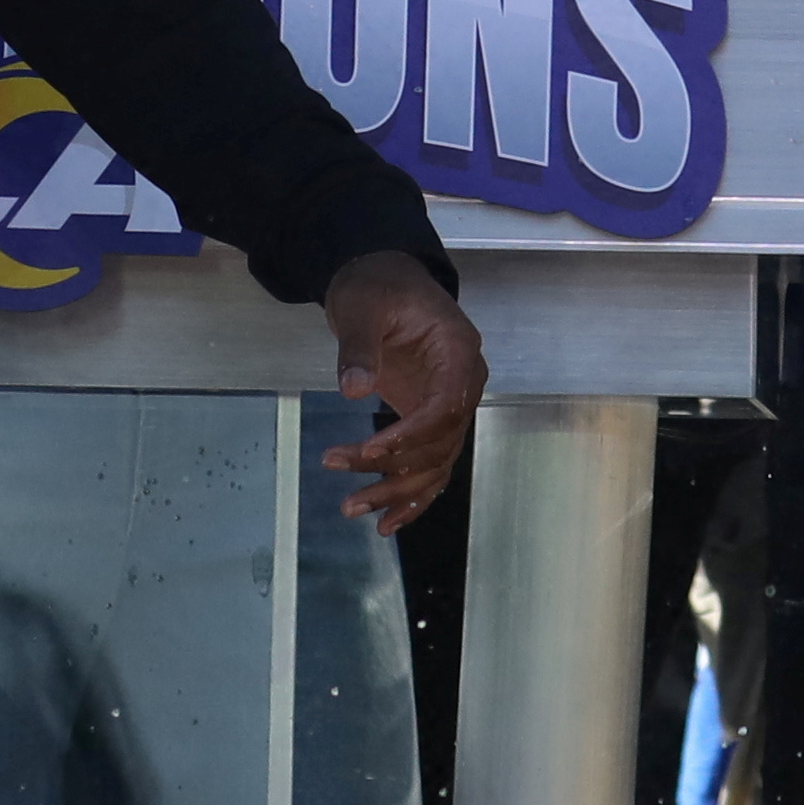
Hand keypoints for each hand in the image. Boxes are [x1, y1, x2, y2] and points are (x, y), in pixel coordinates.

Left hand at [317, 251, 483, 532]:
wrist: (383, 282)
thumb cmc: (376, 288)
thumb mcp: (362, 307)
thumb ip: (359, 347)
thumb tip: (354, 388)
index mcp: (458, 354)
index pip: (445, 408)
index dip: (410, 436)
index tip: (370, 451)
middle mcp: (464, 385)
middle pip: (440, 443)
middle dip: (393, 469)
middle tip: (339, 474)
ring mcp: (450, 406)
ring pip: (435, 464)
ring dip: (396, 492)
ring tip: (350, 507)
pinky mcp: (430, 420)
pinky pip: (429, 465)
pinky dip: (410, 496)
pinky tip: (385, 522)